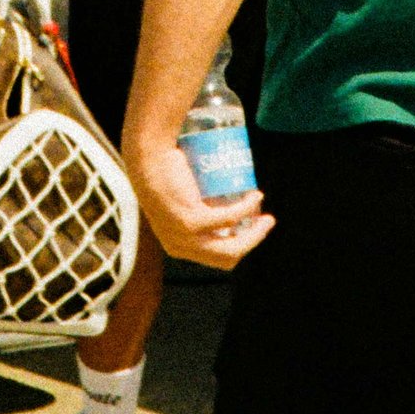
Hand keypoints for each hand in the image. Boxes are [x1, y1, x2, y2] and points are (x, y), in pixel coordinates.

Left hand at [126, 131, 274, 272]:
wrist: (148, 156)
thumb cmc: (165, 174)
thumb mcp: (179, 201)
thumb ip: (196, 211)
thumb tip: (229, 210)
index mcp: (178, 247)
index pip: (219, 257)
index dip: (242, 244)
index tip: (254, 225)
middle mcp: (180, 247)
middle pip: (229, 256)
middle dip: (254, 240)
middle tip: (266, 220)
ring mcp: (184, 237)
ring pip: (232, 246)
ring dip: (255, 231)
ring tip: (263, 208)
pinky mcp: (190, 220)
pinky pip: (228, 220)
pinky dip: (246, 208)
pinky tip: (255, 196)